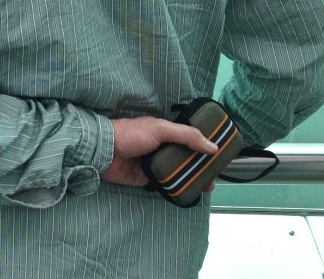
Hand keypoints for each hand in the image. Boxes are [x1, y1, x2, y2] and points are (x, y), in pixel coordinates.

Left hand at [101, 116, 218, 187]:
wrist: (104, 152)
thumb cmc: (130, 134)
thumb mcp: (160, 129)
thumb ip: (186, 135)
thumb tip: (212, 147)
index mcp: (165, 133)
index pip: (189, 139)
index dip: (203, 146)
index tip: (219, 156)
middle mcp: (162, 148)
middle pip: (186, 159)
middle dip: (201, 167)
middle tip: (215, 176)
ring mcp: (156, 164)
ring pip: (179, 173)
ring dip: (192, 179)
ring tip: (207, 187)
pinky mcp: (148, 179)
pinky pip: (167, 185)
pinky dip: (177, 188)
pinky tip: (189, 193)